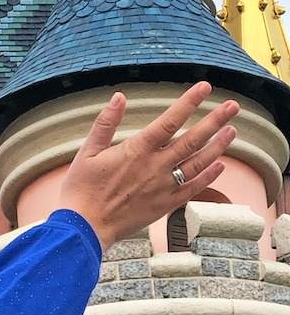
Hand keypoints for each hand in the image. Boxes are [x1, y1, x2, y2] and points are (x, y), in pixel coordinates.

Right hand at [58, 83, 238, 252]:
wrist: (85, 227)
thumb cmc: (82, 189)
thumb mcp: (87, 152)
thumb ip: (105, 123)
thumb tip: (119, 97)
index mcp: (136, 150)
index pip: (169, 120)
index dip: (189, 102)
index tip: (205, 88)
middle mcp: (155, 166)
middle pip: (192, 139)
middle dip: (215, 121)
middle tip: (232, 107)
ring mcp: (163, 186)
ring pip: (198, 163)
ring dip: (217, 146)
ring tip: (232, 131)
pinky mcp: (165, 205)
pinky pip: (193, 188)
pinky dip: (209, 176)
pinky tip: (219, 165)